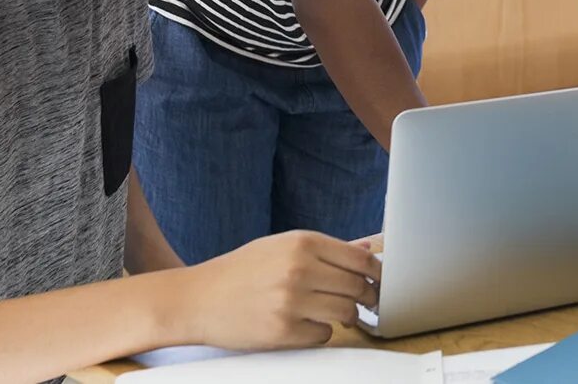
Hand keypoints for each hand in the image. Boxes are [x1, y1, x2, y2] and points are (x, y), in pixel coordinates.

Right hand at [178, 231, 380, 349]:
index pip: (361, 259)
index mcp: (302, 242)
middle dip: (366, 297)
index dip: (378, 273)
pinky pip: (324, 336)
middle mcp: (299, 269)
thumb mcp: (280, 246)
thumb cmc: (241, 271)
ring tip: (331, 312)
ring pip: (346, 312)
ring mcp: (291, 301)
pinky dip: (321, 333)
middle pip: (358, 287)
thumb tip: (367, 249)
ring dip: (346, 316)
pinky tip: (305, 325)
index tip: (380, 282)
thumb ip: (326, 249)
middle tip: (364, 302)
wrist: (197, 298)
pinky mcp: (283, 331)